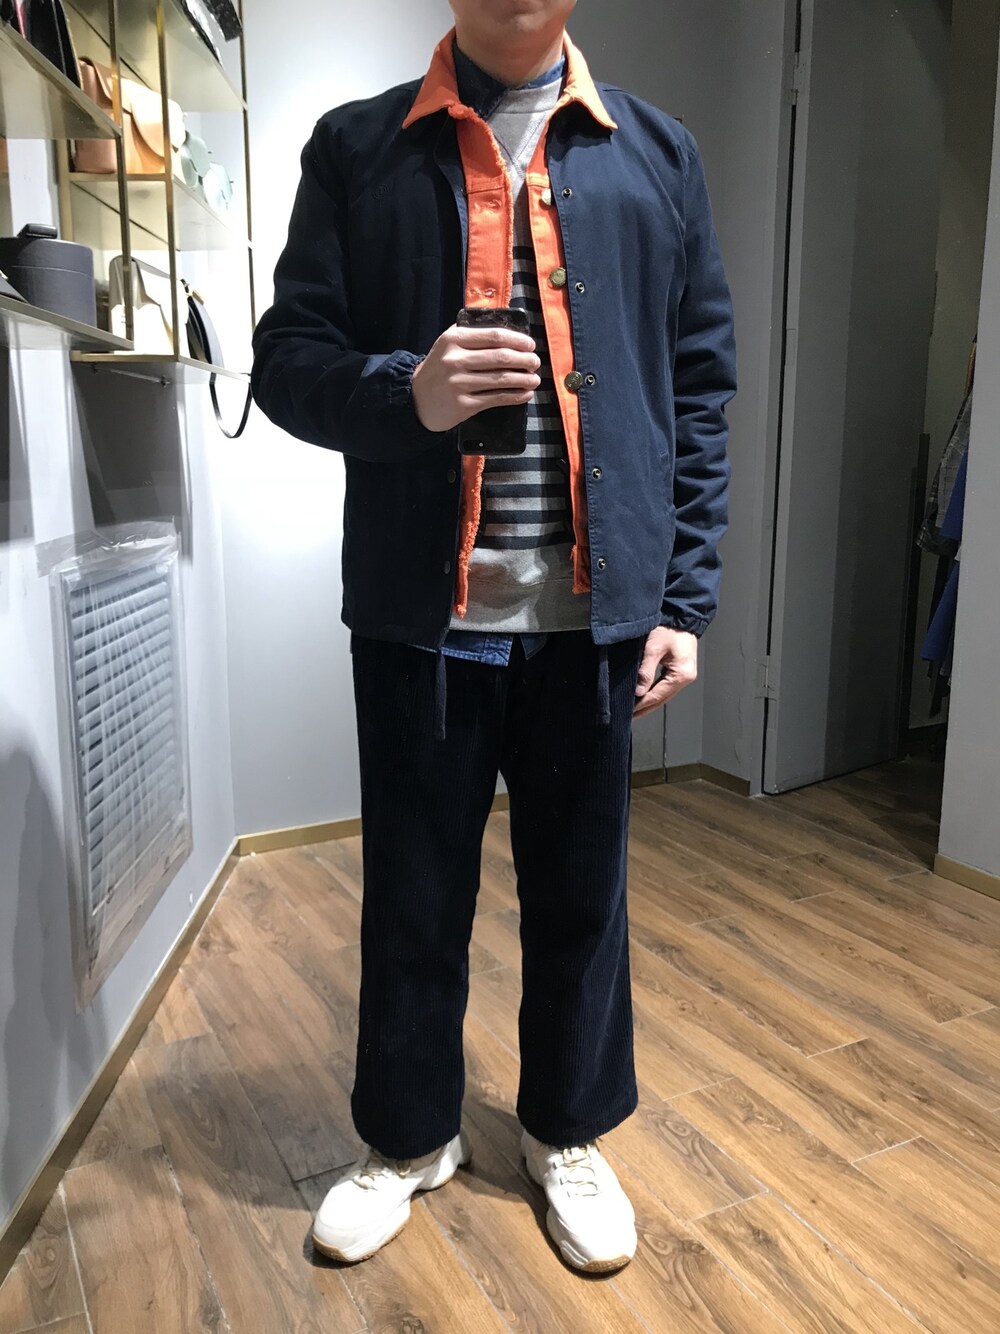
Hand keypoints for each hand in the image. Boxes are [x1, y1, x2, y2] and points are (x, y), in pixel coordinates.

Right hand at [411, 323, 540, 431]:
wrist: (416, 400)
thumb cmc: (439, 370)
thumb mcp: (447, 345)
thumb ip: (471, 334)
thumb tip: (506, 330)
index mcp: (453, 340)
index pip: (494, 336)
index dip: (518, 340)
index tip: (530, 345)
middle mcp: (455, 360)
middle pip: (501, 357)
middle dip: (525, 360)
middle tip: (535, 362)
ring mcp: (459, 384)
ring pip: (501, 379)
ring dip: (524, 379)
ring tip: (535, 379)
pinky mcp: (463, 405)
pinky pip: (496, 399)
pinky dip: (515, 396)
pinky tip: (525, 394)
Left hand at [633, 626, 697, 716]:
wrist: (681, 616)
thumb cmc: (669, 628)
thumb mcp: (654, 648)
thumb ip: (646, 671)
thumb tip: (639, 691)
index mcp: (681, 675)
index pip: (658, 695)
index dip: (642, 704)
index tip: (629, 711)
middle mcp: (685, 678)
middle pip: (662, 699)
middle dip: (646, 708)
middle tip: (630, 717)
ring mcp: (684, 675)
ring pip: (664, 694)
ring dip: (650, 702)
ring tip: (635, 710)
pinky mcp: (680, 670)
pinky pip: (666, 686)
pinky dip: (655, 693)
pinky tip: (645, 696)